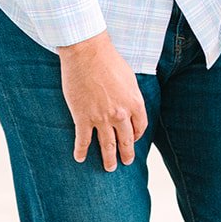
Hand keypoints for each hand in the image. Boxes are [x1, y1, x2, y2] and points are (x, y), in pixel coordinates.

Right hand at [57, 31, 146, 171]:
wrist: (87, 53)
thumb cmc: (109, 60)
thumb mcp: (129, 78)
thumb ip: (131, 95)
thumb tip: (131, 105)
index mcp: (134, 103)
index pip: (140, 127)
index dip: (137, 135)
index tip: (133, 140)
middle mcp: (120, 114)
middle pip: (126, 140)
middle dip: (126, 154)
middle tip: (125, 162)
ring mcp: (101, 118)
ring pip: (107, 145)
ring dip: (108, 159)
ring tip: (110, 168)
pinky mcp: (82, 118)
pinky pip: (83, 140)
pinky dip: (81, 151)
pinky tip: (80, 158)